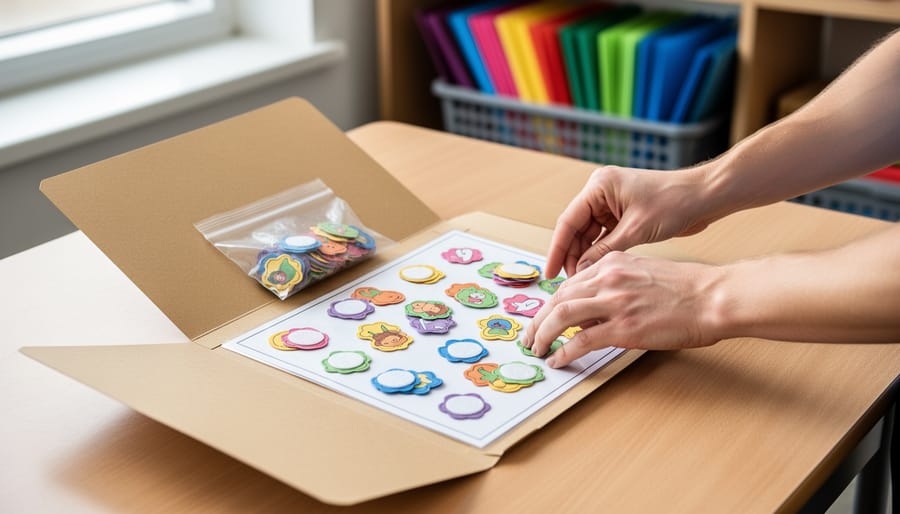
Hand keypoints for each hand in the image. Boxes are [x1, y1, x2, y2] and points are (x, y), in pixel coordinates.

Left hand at [522, 252, 722, 367]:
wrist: (713, 296)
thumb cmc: (688, 288)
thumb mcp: (644, 273)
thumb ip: (617, 285)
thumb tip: (595, 308)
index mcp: (613, 262)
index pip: (569, 283)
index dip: (550, 303)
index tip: (542, 318)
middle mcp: (608, 278)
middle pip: (558, 298)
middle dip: (537, 320)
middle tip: (529, 337)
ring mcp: (614, 303)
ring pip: (561, 316)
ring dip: (543, 335)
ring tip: (536, 349)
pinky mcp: (624, 327)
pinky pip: (581, 340)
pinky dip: (564, 351)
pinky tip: (558, 359)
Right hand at [546, 165, 718, 278]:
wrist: (705, 196)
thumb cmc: (676, 202)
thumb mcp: (636, 230)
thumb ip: (605, 251)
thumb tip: (581, 272)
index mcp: (599, 186)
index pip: (568, 221)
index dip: (558, 249)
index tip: (549, 272)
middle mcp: (601, 192)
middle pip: (576, 229)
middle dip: (572, 256)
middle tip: (568, 283)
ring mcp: (611, 203)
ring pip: (588, 234)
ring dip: (585, 256)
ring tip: (581, 281)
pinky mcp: (622, 214)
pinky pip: (603, 235)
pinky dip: (599, 252)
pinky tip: (596, 271)